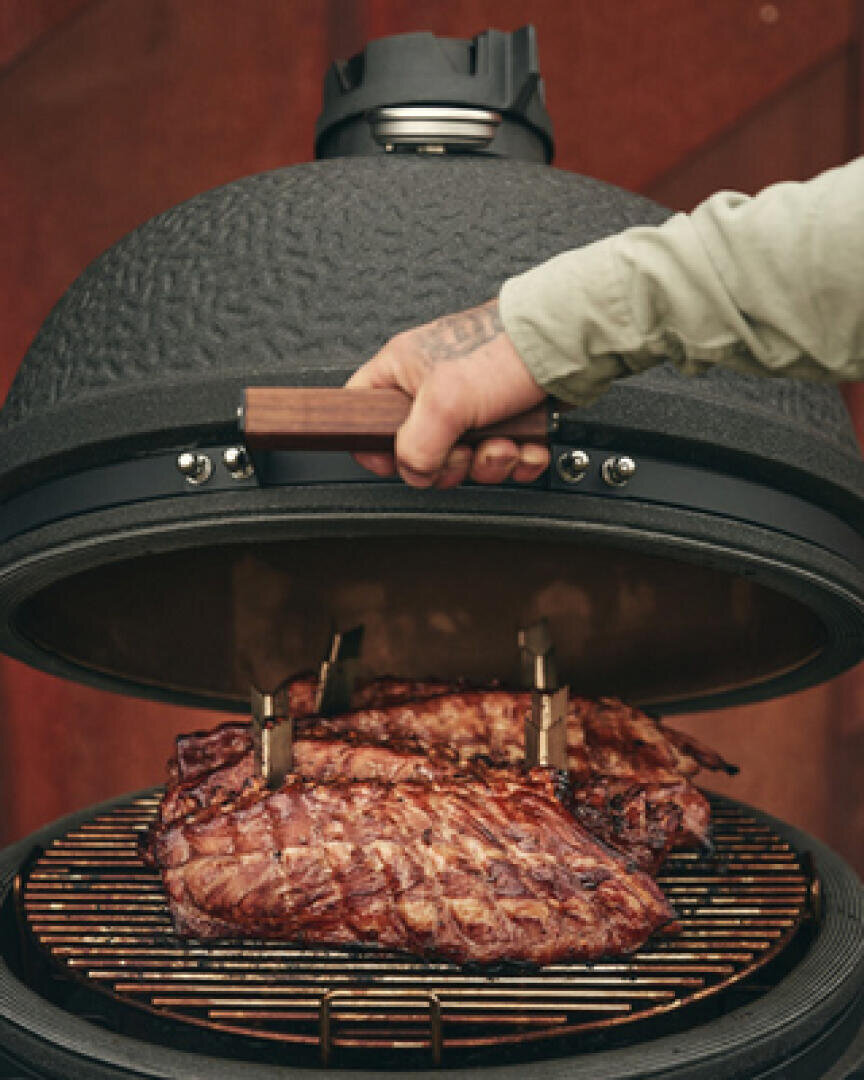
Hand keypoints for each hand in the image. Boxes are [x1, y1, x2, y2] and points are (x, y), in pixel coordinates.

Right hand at [345, 299, 549, 487]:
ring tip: (504, 441)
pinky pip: (501, 458)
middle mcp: (434, 388)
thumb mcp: (444, 402)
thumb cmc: (505, 350)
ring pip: (464, 460)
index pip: (363, 413)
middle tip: (465, 449)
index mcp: (402, 371)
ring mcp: (471, 406)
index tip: (399, 463)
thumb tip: (413, 473)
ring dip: (490, 462)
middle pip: (420, 452)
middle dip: (450, 463)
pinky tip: (526, 444)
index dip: (375, 447)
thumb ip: (415, 446)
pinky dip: (518, 459)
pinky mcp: (505, 419)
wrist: (568, 345)